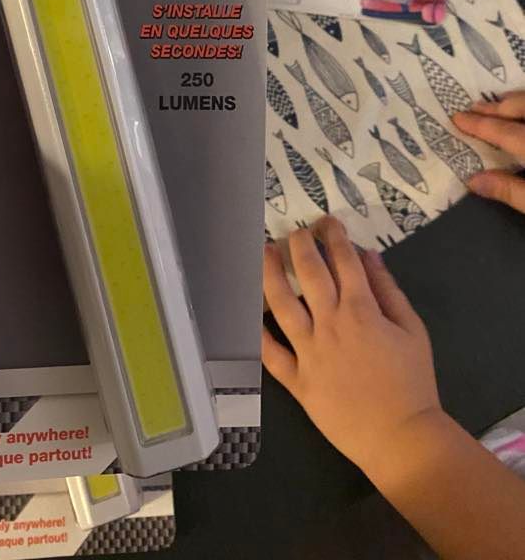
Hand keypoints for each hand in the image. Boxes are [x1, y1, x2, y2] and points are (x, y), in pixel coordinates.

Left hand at [262, 218, 442, 480]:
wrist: (401, 437)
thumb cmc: (412, 383)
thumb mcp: (413, 331)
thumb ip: (389, 291)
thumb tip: (369, 256)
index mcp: (361, 311)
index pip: (344, 261)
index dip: (334, 237)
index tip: (326, 222)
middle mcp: (330, 325)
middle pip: (310, 273)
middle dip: (301, 245)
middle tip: (295, 231)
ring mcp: (309, 352)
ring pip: (281, 305)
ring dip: (270, 274)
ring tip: (262, 253)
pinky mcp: (297, 381)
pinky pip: (270, 354)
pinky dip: (257, 333)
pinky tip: (246, 312)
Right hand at [453, 93, 524, 213]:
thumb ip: (511, 191)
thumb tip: (472, 180)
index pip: (505, 131)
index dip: (480, 124)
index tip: (457, 118)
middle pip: (523, 106)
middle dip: (498, 105)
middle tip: (476, 107)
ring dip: (518, 101)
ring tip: (503, 103)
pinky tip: (524, 116)